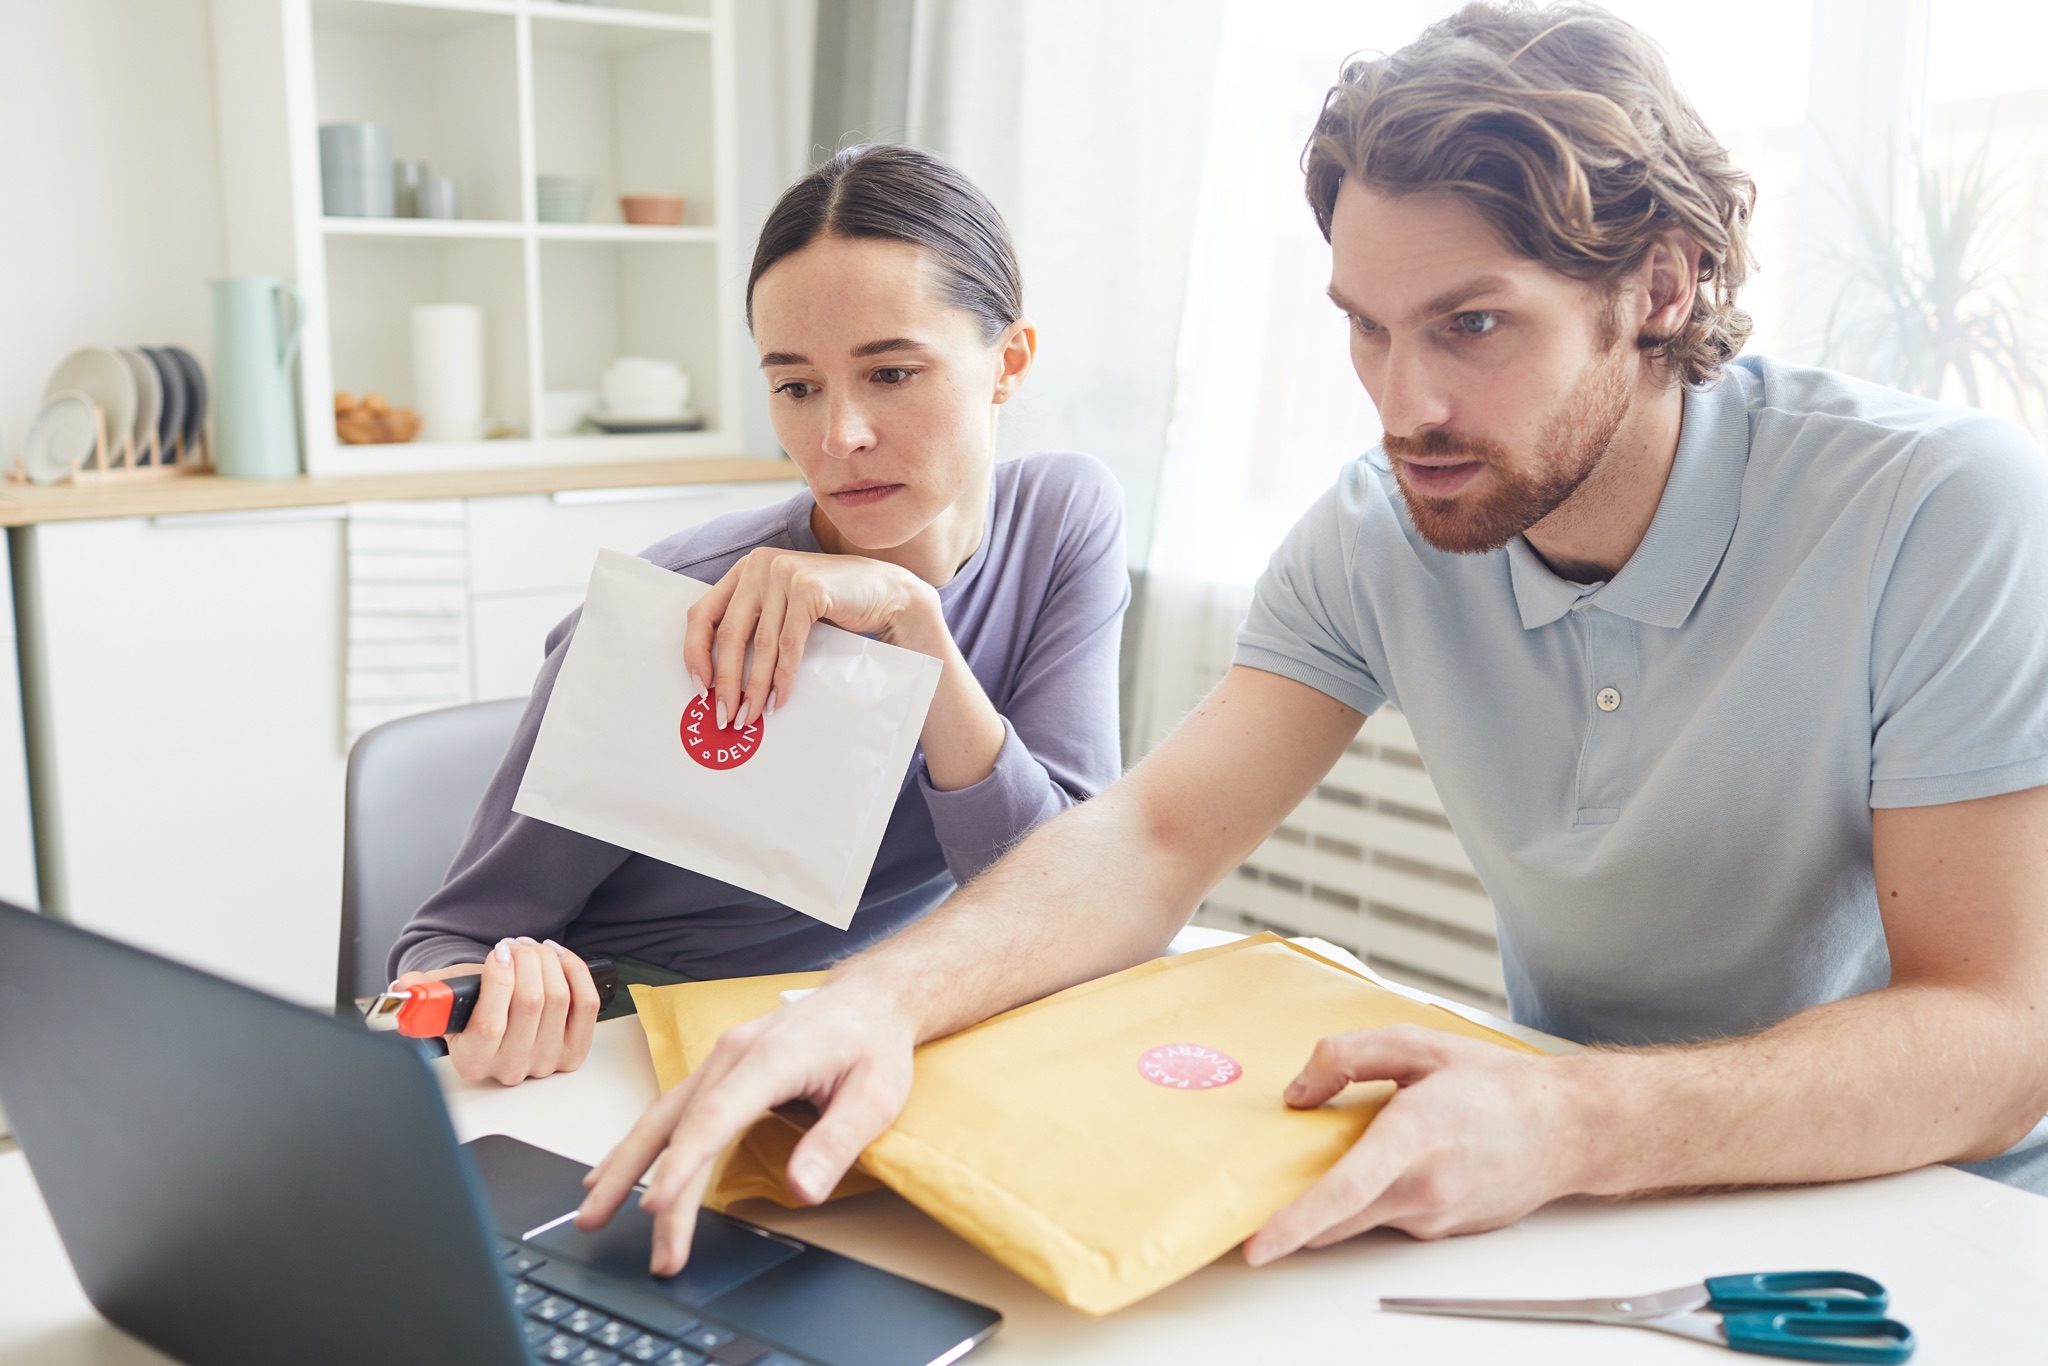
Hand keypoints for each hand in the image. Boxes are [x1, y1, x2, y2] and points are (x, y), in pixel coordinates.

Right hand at [395, 937, 599, 1086]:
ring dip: (548, 961)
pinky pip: (586, 1005)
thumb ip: (422, 992)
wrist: (497, 1019)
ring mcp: (545, 1062)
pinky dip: (575, 972)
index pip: (490, 1024)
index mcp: (472, 1059)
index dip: (499, 981)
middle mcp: (510, 1067)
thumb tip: (404, 988)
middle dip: (526, 960)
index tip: (498, 952)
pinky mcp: (574, 1051)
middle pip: (531, 1004)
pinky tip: (559, 957)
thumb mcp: (443, 999)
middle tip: (516, 944)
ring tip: (532, 947)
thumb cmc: (471, 1007)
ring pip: (559, 999)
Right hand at [575, 983, 915, 1274]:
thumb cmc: (871, 1045)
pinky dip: (639, 1145)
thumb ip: (836, 1142)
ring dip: (624, 1166)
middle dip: (641, 1182)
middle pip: (675, 1124)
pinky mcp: (717, 1072)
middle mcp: (731, 1055)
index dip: (682, 1164)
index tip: (656, 1206)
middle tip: (615, 1232)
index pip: (715, 1116)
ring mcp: (719, 1061)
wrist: (867, 1001)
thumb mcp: (875, 1096)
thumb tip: (803, 1189)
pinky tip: (613, 1171)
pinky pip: (669, 1111)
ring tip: (591, 1210)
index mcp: (770, 1057)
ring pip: (661, 1117)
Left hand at [683, 548, 945, 731]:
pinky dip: (782, 678)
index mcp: (745, 569)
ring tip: (751, 716)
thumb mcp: (783, 607)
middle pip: (729, 634)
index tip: (699, 688)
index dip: (695, 654)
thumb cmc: (833, 606)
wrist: (886, 593)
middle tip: (724, 715)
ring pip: (760, 645)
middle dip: (725, 681)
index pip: (702, 613)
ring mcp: (784, 574)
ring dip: (754, 687)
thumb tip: (719, 679)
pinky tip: (779, 700)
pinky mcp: (808, 589)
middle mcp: (759, 566)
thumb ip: (754, 624)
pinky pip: (789, 645)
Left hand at [1242, 1025, 1586, 1264]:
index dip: (1294, 1224)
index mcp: (1412, 1138)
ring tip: (1359, 1149)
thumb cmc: (1496, 1085)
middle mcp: (1423, 1190)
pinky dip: (1373, 1198)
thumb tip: (1299, 1093)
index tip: (1258, 1244)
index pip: (1342, 1193)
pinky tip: (1398, 1162)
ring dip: (1340, 1198)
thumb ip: (1346, 1058)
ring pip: (1360, 1219)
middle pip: (1337, 1220)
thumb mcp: (1417, 1045)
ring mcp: (1434, 1218)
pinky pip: (1389, 1218)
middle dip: (1297, 1214)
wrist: (1567, 1127)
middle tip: (1274, 1184)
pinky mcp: (1442, 1231)